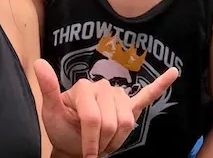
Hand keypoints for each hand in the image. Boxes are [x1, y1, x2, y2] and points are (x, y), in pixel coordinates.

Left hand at [35, 58, 178, 157]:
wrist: (73, 142)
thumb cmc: (62, 128)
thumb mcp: (51, 112)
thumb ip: (48, 89)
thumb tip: (38, 63)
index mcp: (85, 88)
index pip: (94, 120)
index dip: (90, 141)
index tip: (85, 154)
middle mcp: (103, 86)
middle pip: (112, 123)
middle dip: (103, 142)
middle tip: (94, 146)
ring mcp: (118, 95)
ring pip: (127, 122)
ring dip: (117, 139)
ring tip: (105, 141)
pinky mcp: (130, 104)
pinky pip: (147, 94)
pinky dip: (161, 84)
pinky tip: (173, 73)